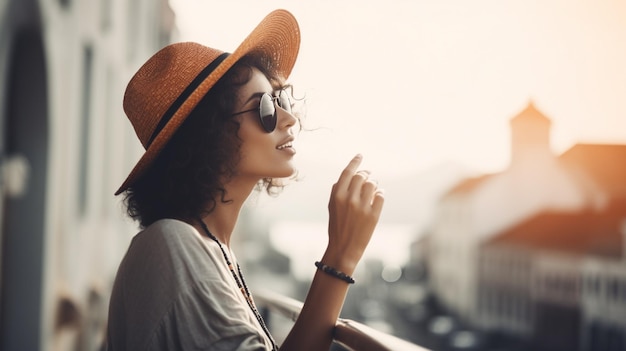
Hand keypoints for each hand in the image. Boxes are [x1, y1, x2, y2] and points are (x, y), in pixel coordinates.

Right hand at [325, 154, 383, 271]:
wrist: (343, 248)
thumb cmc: (337, 226)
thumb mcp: (332, 206)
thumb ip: (338, 190)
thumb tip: (351, 174)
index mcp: (337, 195)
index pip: (347, 172)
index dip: (355, 162)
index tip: (360, 155)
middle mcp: (349, 199)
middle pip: (361, 176)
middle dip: (366, 174)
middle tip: (368, 176)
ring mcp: (361, 207)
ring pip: (372, 184)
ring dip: (374, 184)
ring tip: (373, 189)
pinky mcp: (373, 215)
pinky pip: (381, 195)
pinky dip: (380, 193)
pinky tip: (378, 196)